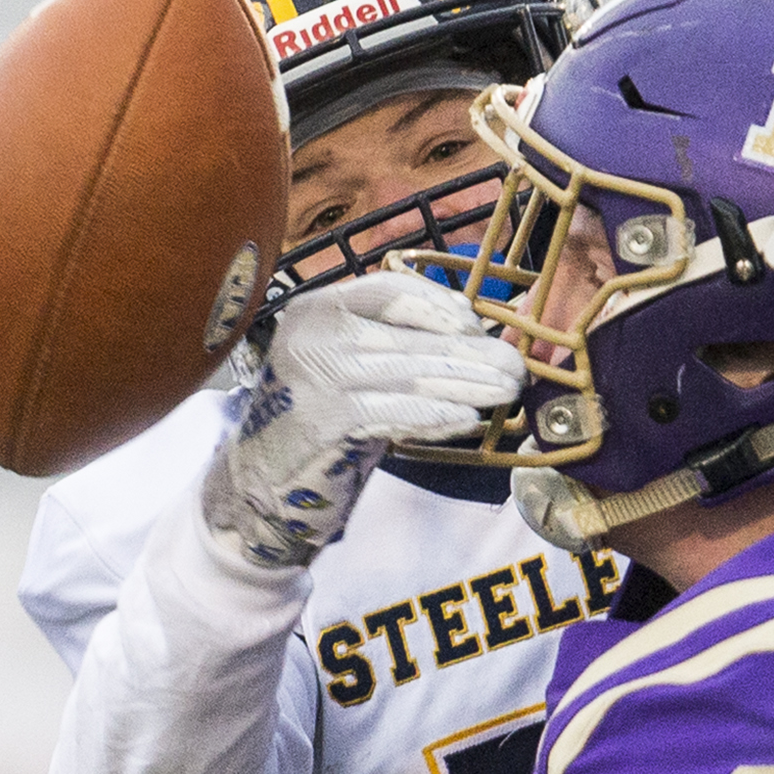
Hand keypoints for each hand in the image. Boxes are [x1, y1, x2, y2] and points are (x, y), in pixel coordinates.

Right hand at [198, 270, 524, 569]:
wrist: (260, 484)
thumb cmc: (318, 421)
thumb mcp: (350, 368)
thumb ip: (398, 345)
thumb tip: (480, 333)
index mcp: (317, 308)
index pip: (389, 289)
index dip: (439, 305)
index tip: (475, 326)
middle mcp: (311, 334)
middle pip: (407, 335)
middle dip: (469, 353)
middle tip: (514, 368)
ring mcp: (315, 376)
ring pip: (409, 374)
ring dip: (465, 384)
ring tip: (505, 392)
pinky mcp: (325, 420)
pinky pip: (397, 412)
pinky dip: (436, 414)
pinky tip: (467, 418)